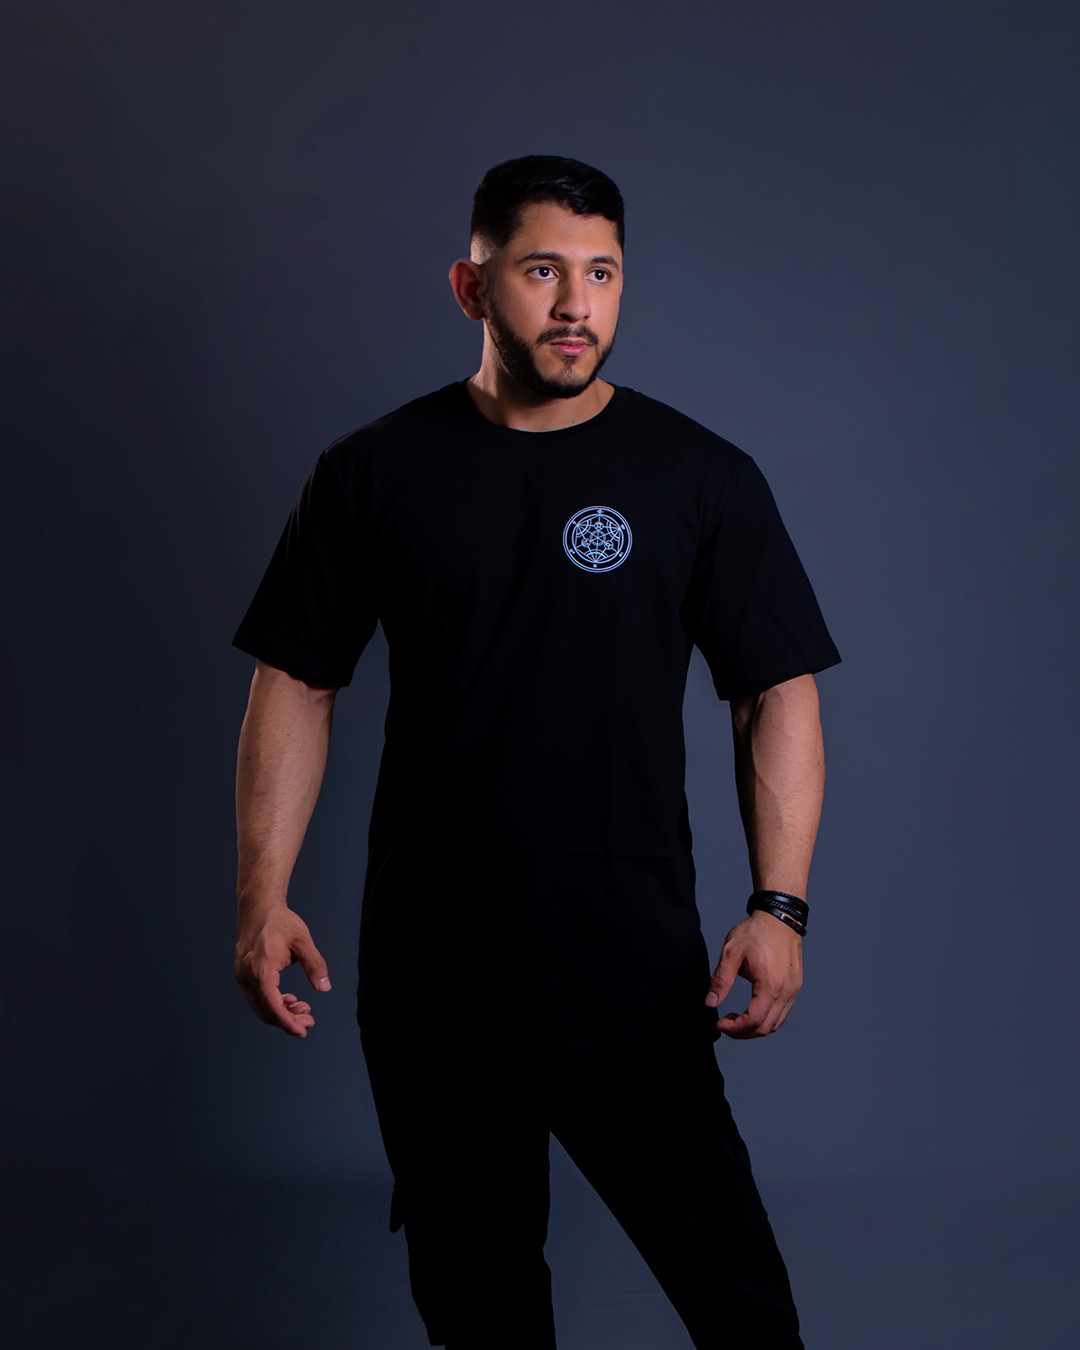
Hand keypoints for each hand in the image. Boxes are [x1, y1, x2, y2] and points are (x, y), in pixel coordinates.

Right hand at [234, 903, 331, 1037]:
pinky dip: (272, 1003)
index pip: (273, 1007)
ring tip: (303, 1008)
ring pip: (260, 1007)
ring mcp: (242, 976)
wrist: (257, 907)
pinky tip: (289, 999)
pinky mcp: (242, 974)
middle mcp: (247, 977)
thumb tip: (324, 988)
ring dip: (280, 1013)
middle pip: (266, 1011)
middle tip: (309, 1020)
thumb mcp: (303, 941)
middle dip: (288, 1021)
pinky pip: (256, 997)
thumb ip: (315, 965)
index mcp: (261, 970)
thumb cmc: (280, 921)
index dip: (288, 1023)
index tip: (303, 1031)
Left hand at [704, 909, 802, 1037]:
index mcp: (771, 984)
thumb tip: (710, 1003)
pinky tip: (752, 1011)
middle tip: (726, 1025)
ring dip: (755, 1028)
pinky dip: (766, 1019)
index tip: (720, 1024)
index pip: (754, 1020)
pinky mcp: (795, 987)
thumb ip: (720, 980)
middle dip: (743, 1032)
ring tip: (737, 1020)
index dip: (735, 1028)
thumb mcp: (731, 952)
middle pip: (766, 1027)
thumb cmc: (756, 931)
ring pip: (776, 1023)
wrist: (778, 917)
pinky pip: (782, 1012)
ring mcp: (793, 990)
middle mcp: (786, 991)